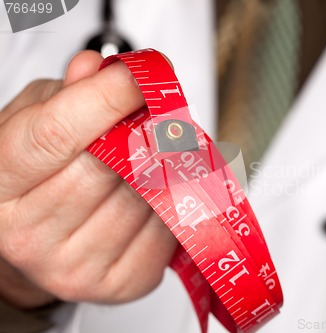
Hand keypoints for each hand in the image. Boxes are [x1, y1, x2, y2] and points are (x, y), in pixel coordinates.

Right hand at [0, 51, 177, 308]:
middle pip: (109, 166)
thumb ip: (64, 94)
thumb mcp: (30, 123)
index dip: (107, 97)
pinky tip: (152, 196)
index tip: (140, 76)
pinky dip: (170, 204)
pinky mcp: (120, 284)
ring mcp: (75, 267)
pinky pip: (167, 229)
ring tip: (146, 160)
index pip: (57, 133)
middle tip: (152, 118)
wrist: (36, 240)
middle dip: (142, 133)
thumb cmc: (34, 178)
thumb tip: (98, 67)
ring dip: (159, 168)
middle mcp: (30, 235)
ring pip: (146, 196)